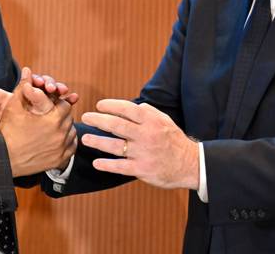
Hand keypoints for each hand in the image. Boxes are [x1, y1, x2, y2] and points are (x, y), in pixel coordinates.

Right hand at [0, 67, 77, 176]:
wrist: (2, 160)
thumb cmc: (7, 132)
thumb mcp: (14, 106)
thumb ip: (24, 86)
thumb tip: (28, 70)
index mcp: (53, 119)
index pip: (65, 105)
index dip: (57, 102)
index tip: (50, 104)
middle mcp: (61, 134)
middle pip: (69, 118)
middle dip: (61, 114)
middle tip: (51, 114)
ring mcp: (61, 149)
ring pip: (71, 132)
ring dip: (64, 127)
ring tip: (52, 125)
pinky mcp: (60, 160)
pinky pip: (71, 146)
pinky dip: (65, 141)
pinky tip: (55, 138)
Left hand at [81, 100, 199, 189]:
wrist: (189, 164)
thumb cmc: (174, 140)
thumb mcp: (165, 121)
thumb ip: (148, 112)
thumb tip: (132, 106)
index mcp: (151, 121)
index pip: (127, 109)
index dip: (111, 106)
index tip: (99, 105)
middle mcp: (146, 135)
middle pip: (116, 125)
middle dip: (98, 120)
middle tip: (86, 117)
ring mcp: (142, 153)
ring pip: (114, 146)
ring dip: (97, 141)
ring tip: (85, 139)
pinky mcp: (142, 169)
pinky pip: (120, 167)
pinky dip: (106, 165)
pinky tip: (96, 163)